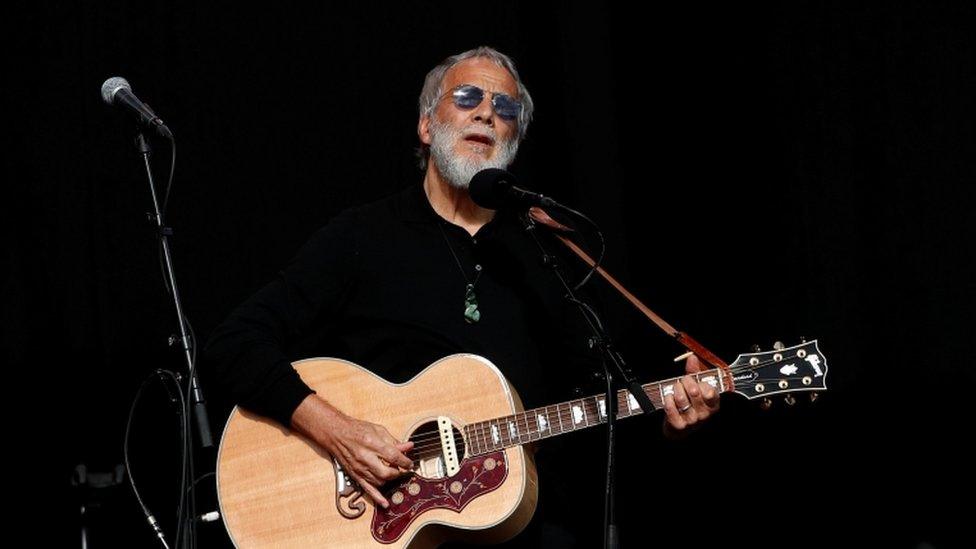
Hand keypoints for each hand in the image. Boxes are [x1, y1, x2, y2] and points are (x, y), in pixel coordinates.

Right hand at [291, 395, 413, 507]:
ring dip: (390, 480)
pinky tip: (385, 503)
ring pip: (379, 482)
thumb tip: (409, 447)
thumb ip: (394, 441)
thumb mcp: (378, 430)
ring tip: (393, 473)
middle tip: (402, 469)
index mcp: (372, 444)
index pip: (393, 456)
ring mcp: (359, 469)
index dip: (405, 462)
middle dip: (398, 473)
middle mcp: (365, 458)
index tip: (410, 463)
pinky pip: (367, 489)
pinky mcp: (355, 475)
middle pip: (386, 472)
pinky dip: (377, 497)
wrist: (337, 434)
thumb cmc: (357, 430)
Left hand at [662, 354, 719, 437]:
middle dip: (686, 382)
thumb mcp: (697, 387)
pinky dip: (668, 399)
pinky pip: (670, 407)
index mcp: (712, 404)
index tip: (696, 380)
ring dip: (676, 389)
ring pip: (681, 398)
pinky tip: (669, 398)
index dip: (701, 383)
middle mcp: (704, 414)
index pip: (710, 392)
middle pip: (694, 392)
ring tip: (676, 389)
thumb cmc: (691, 404)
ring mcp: (692, 420)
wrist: (680, 427)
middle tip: (683, 382)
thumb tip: (692, 357)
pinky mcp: (679, 425)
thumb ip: (695, 372)